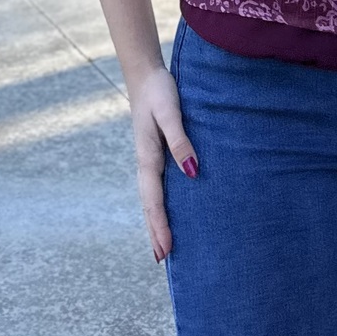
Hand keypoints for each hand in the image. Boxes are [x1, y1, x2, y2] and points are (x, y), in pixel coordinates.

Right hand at [128, 65, 199, 262]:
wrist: (146, 75)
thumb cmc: (159, 93)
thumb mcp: (170, 114)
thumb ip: (180, 140)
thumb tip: (191, 171)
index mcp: (147, 157)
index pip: (154, 200)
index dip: (159, 226)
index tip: (165, 250)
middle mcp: (146, 162)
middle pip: (149, 205)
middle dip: (155, 231)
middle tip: (162, 260)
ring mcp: (149, 159)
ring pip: (152, 198)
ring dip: (156, 221)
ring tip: (163, 245)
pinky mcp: (155, 153)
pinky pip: (157, 185)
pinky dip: (159, 204)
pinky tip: (168, 210)